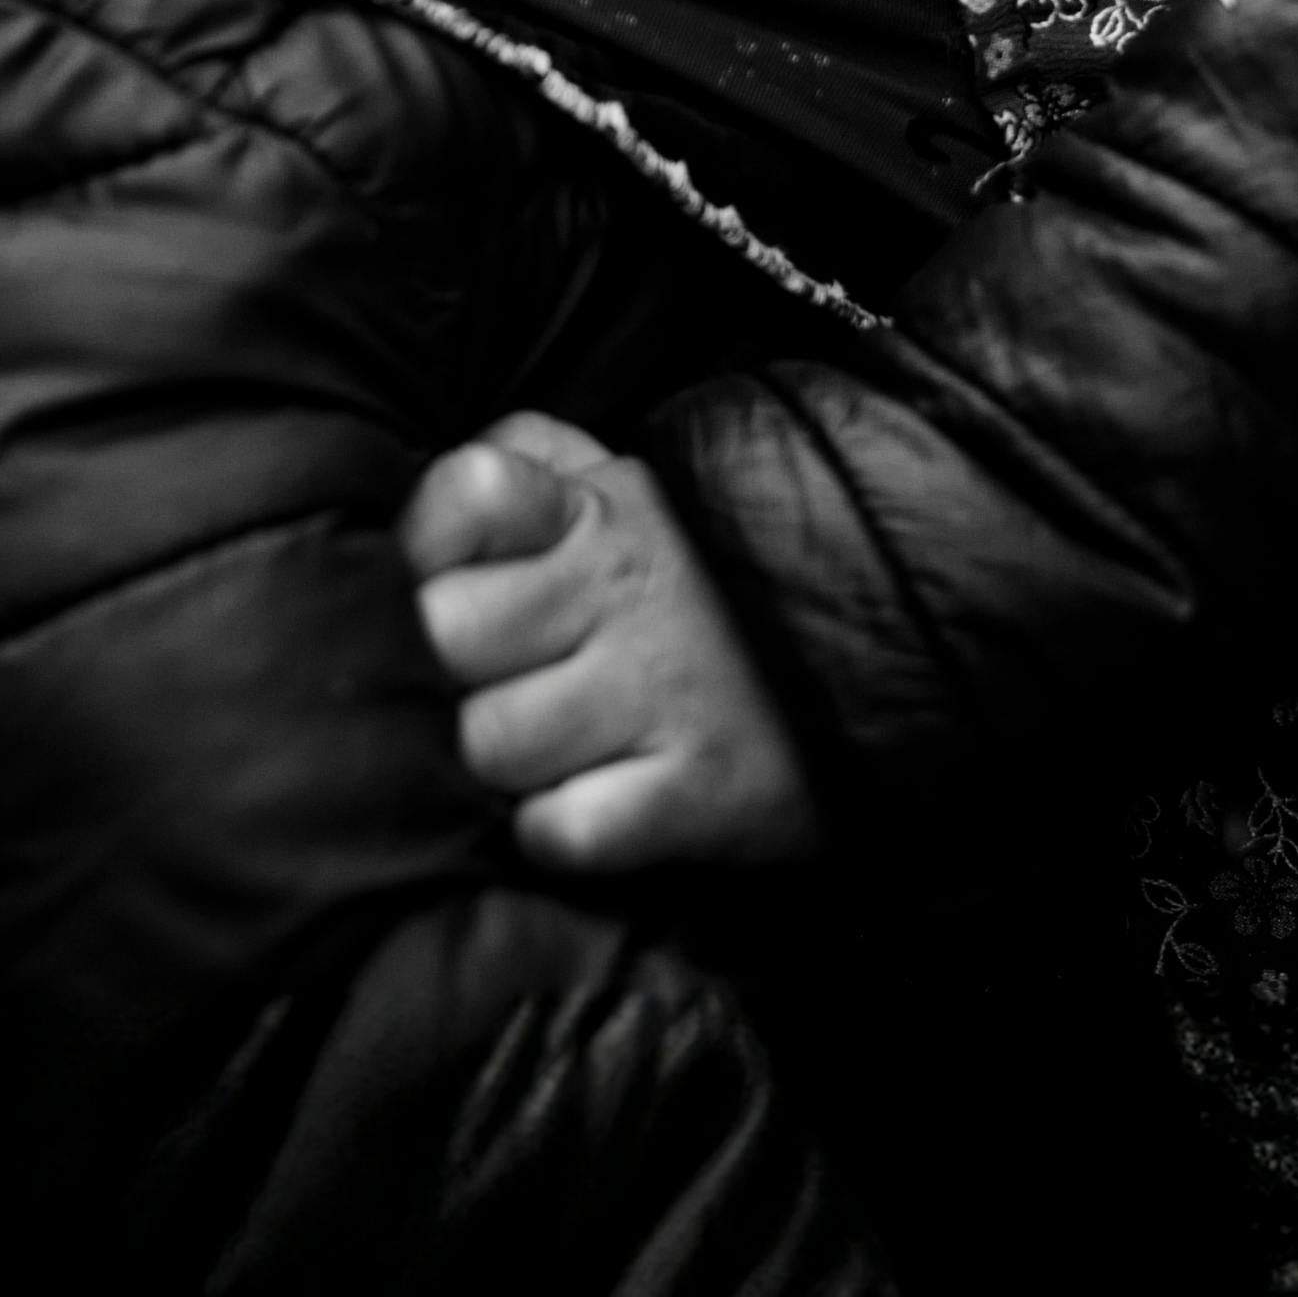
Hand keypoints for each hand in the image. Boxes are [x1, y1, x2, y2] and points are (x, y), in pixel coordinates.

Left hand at [398, 412, 823, 872]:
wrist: (875, 652)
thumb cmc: (701, 576)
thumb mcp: (622, 485)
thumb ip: (523, 463)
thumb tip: (423, 496)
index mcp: (593, 509)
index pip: (467, 490)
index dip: (422, 541)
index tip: (433, 581)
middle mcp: (621, 591)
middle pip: (444, 634)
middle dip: (430, 675)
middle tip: (464, 692)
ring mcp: (661, 691)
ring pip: (489, 742)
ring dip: (484, 766)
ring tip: (520, 757)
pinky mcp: (701, 790)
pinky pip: (566, 829)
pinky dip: (547, 832)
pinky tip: (568, 808)